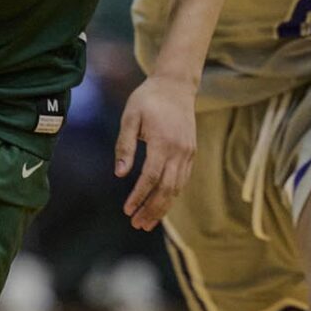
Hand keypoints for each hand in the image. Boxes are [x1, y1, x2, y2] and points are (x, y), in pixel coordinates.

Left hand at [114, 75, 197, 230]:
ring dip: (163, 207)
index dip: (139, 196)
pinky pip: (182, 180)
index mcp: (163, 141)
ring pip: (177, 188)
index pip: (151, 177)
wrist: (176, 85)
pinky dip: (172, 195)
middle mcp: (179, 150)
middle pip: (166, 188)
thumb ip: (125, 146)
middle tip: (137, 224)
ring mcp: (188, 152)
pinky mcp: (191, 152)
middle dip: (152, 209)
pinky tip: (161, 205)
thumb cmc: (148, 99)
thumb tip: (120, 174)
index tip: (127, 210)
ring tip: (147, 223)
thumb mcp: (130, 117)